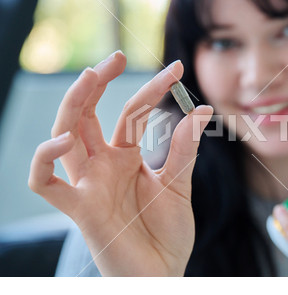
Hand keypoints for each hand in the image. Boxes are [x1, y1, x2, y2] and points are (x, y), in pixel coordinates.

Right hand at [28, 51, 212, 275]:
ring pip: (65, 137)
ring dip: (72, 106)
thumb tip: (201, 112)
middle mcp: (103, 166)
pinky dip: (44, 161)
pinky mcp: (80, 210)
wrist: (162, 276)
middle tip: (116, 57)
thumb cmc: (167, 235)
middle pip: (87, 115)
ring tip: (91, 77)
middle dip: (97, 83)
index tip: (176, 68)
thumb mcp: (178, 187)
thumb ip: (183, 150)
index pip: (132, 113)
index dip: (153, 89)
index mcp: (125, 158)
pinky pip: (45, 184)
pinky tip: (63, 140)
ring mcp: (89, 185)